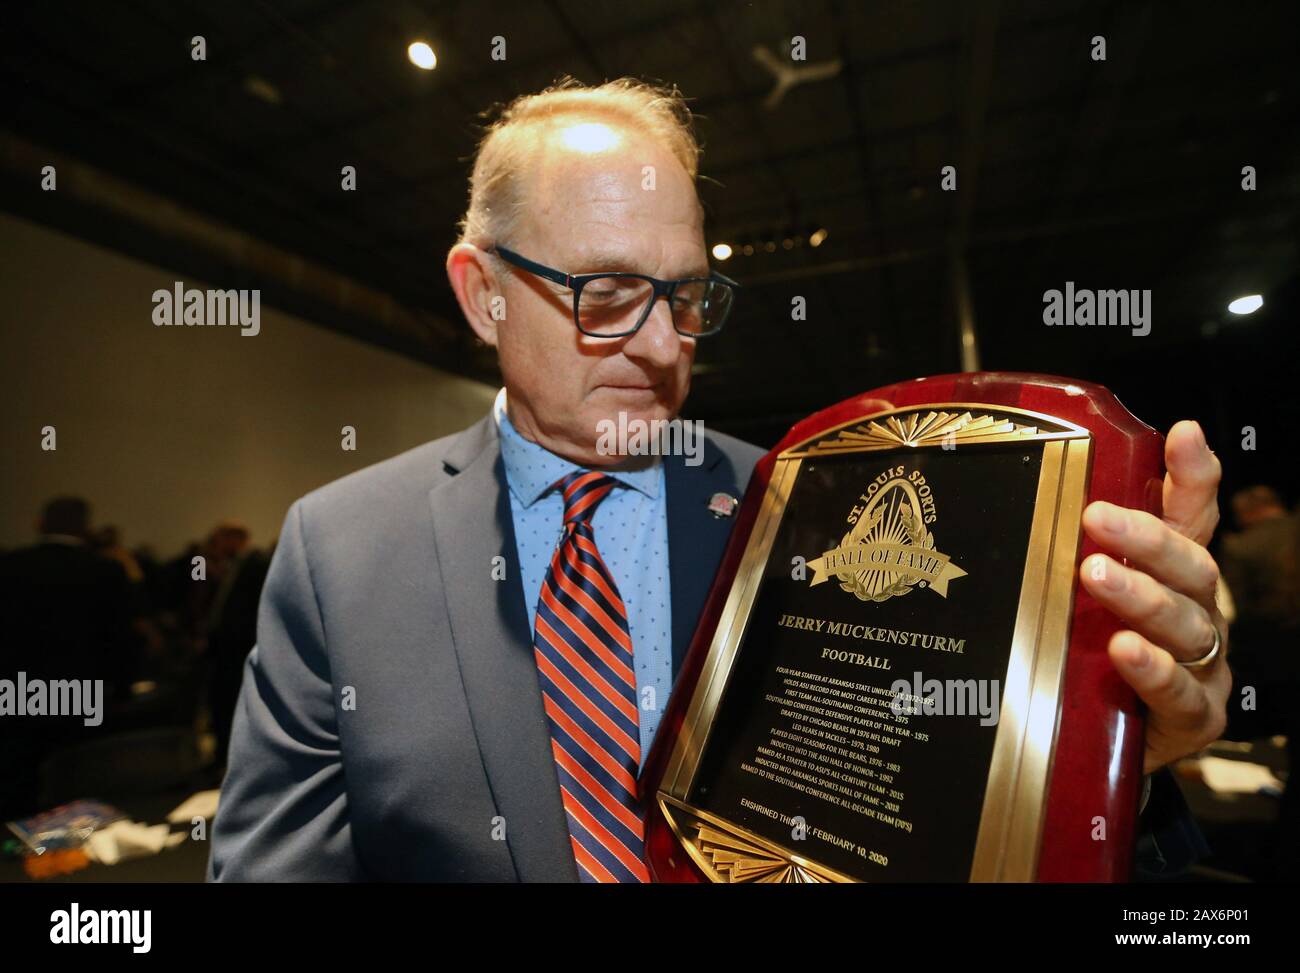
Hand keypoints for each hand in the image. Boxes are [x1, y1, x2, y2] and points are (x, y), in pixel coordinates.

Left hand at [1078, 420, 1230, 772]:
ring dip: (1142, 597)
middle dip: (1147, 539)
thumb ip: (1057, 552)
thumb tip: (1009, 489)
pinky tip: (1126, 651)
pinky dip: (1153, 670)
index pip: (1191, 516)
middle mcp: (1195, 612)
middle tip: (1097, 518)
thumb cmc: (1083, 659)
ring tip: (1096, 577)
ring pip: (1187, 624)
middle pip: (1191, 565)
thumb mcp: (1068, 600)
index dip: (1192, 476)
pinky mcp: (1194, 717)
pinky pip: (1182, 692)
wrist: (1090, 748)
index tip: (1182, 435)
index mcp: (1170, 576)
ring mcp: (1202, 665)